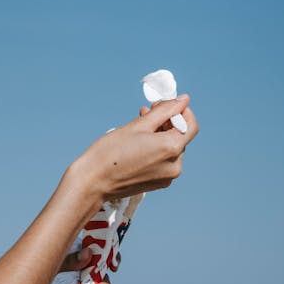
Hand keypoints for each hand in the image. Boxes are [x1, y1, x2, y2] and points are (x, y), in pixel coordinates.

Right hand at [71, 96, 198, 205]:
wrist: (93, 181)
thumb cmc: (111, 151)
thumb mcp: (138, 125)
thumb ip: (164, 111)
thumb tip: (183, 100)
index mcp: (171, 148)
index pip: (190, 125)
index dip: (181, 111)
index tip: (167, 103)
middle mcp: (175, 165)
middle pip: (180, 136)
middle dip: (167, 121)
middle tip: (148, 110)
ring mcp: (167, 177)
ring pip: (172, 148)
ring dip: (161, 134)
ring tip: (141, 124)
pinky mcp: (159, 183)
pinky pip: (165, 161)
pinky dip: (157, 149)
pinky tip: (140, 142)